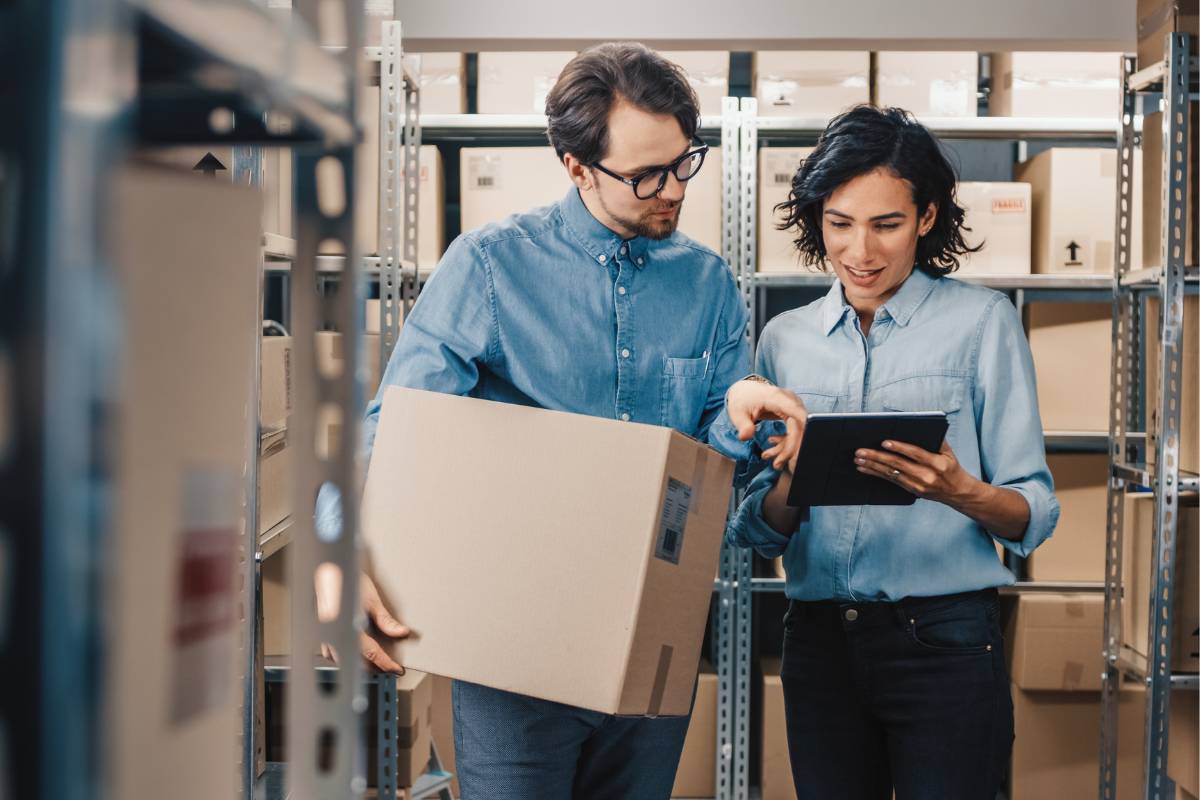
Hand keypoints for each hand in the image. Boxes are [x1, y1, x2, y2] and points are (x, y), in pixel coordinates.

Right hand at [316, 565, 409, 673]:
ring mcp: (324, 634)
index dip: (385, 663)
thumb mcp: (371, 599)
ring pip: (342, 658)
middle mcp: (333, 634)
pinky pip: (333, 651)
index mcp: (347, 627)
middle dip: (374, 666)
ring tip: (376, 660)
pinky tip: (354, 650)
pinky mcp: (321, 631)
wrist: (327, 570)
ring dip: (359, 662)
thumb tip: (401, 632)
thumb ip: (385, 620)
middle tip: (389, 666)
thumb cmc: (346, 580)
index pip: (370, 653)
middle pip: (355, 660)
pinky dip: (346, 654)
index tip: (395, 669)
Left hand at [725, 379, 806, 469]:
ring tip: (770, 458)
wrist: (744, 391)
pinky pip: (796, 430)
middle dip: (790, 448)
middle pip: (800, 427)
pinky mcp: (793, 413)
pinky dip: (786, 442)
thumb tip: (745, 437)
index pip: (797, 413)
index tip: (802, 449)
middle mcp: (790, 400)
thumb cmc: (742, 400)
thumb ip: (743, 425)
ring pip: (799, 431)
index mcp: (777, 397)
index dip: (803, 430)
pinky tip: (772, 446)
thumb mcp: (737, 413)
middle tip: (777, 464)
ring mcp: (793, 406)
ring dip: (787, 448)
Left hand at [854, 439, 975, 505]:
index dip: (899, 447)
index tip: (884, 442)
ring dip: (872, 465)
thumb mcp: (949, 452)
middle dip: (877, 457)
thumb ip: (936, 439)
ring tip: (858, 459)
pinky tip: (865, 468)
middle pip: (898, 464)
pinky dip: (876, 473)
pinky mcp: (912, 490)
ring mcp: (918, 485)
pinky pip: (891, 481)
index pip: (915, 453)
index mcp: (937, 463)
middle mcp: (927, 475)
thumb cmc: (951, 467)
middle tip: (861, 451)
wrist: (958, 492)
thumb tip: (919, 426)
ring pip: (891, 473)